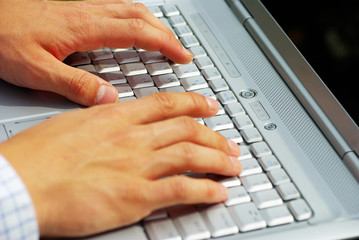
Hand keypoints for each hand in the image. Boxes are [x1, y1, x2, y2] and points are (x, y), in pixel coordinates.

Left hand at [0, 0, 192, 105]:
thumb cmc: (2, 38)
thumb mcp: (35, 70)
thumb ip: (74, 85)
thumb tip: (108, 99)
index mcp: (83, 27)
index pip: (137, 32)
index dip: (164, 43)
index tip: (182, 56)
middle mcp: (86, 11)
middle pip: (139, 15)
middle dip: (166, 33)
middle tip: (181, 49)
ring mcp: (80, 5)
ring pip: (128, 7)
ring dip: (153, 22)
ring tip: (165, 39)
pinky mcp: (72, 5)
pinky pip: (113, 5)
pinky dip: (133, 16)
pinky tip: (131, 26)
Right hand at [0, 92, 240, 236]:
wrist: (21, 183)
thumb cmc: (38, 156)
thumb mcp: (73, 124)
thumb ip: (103, 122)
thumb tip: (116, 119)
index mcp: (116, 118)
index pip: (166, 104)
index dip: (194, 103)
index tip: (209, 105)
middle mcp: (133, 138)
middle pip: (187, 130)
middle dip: (214, 136)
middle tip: (229, 142)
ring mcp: (137, 166)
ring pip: (191, 156)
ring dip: (218, 160)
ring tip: (233, 165)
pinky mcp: (136, 197)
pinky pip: (181, 190)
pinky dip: (204, 190)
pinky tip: (217, 192)